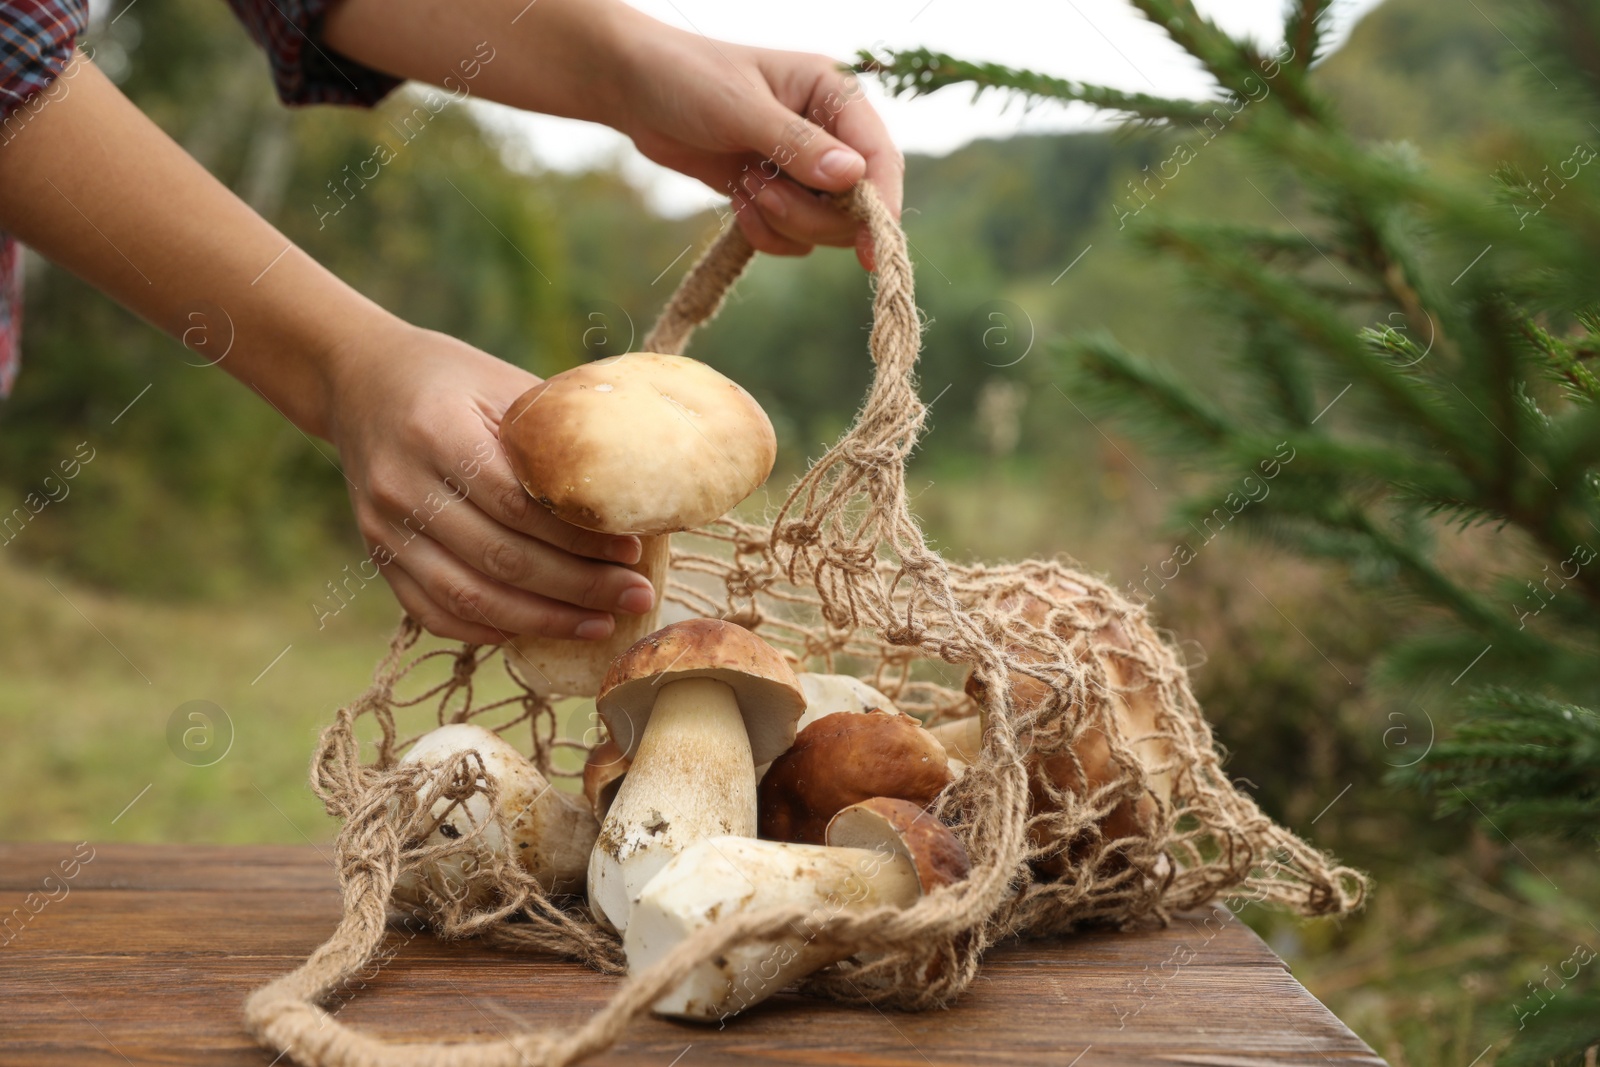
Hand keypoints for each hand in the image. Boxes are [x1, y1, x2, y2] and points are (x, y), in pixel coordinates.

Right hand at [325, 323, 655, 645]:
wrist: (361, 380)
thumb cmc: (454, 380)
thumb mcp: (504, 386)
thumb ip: (554, 437)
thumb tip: (638, 487)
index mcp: (437, 432)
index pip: (518, 504)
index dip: (578, 538)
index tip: (631, 551)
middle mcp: (403, 486)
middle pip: (500, 558)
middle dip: (578, 587)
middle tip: (638, 597)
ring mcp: (384, 527)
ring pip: (469, 596)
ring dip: (542, 620)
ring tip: (601, 625)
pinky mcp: (378, 554)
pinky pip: (433, 611)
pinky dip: (488, 628)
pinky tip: (538, 631)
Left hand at [608, 20, 903, 267]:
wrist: (635, 90)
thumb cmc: (688, 78)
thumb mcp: (741, 108)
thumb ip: (797, 145)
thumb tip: (853, 178)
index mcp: (835, 95)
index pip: (879, 158)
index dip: (881, 205)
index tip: (870, 249)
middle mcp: (829, 133)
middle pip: (856, 205)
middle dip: (810, 214)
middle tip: (762, 190)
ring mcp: (804, 167)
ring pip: (825, 227)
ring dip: (784, 221)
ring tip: (744, 185)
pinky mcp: (778, 193)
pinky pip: (793, 237)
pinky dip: (767, 233)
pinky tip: (738, 203)